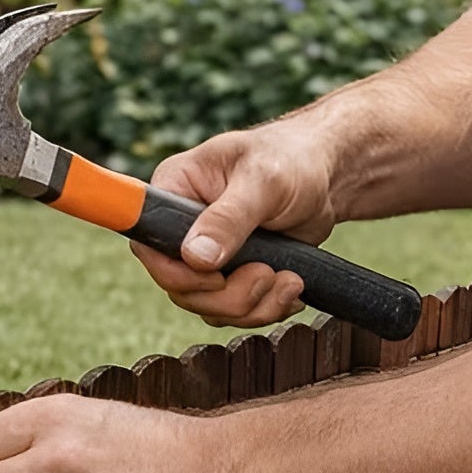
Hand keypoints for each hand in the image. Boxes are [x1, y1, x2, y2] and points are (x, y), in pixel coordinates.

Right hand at [131, 114, 340, 326]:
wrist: (322, 177)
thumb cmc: (290, 160)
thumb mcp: (263, 181)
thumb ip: (229, 218)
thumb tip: (196, 257)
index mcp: (174, 191)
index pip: (149, 246)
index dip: (176, 273)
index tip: (217, 276)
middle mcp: (181, 228)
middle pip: (181, 288)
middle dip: (229, 296)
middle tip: (267, 274)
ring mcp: (205, 256)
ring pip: (209, 307)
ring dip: (253, 306)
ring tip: (289, 280)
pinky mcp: (231, 275)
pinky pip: (234, 312)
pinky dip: (265, 309)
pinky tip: (290, 287)